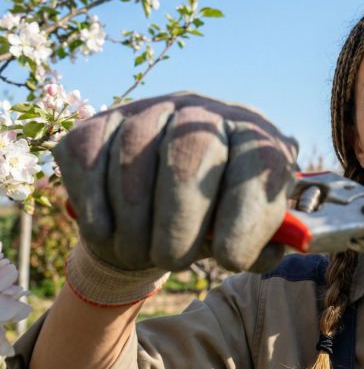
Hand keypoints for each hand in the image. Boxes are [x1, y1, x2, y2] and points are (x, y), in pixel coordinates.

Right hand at [55, 92, 297, 273]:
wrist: (163, 202)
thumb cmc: (217, 217)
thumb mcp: (247, 229)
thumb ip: (264, 243)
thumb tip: (269, 252)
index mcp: (254, 135)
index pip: (259, 163)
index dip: (246, 215)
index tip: (231, 259)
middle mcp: (206, 112)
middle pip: (192, 153)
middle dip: (179, 219)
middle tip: (173, 260)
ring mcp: (152, 109)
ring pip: (135, 154)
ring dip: (134, 220)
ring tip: (140, 253)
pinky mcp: (103, 120)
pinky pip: (89, 156)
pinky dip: (95, 202)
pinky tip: (107, 232)